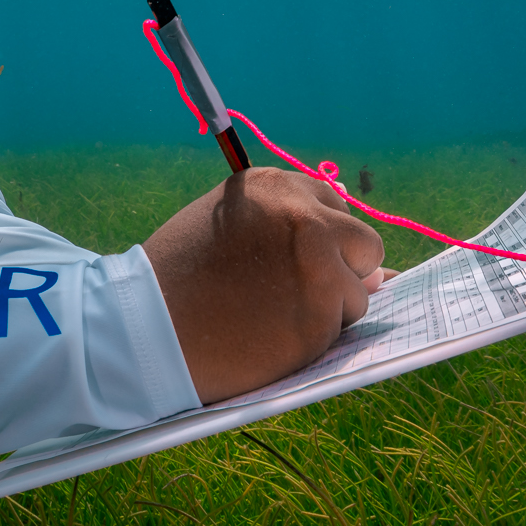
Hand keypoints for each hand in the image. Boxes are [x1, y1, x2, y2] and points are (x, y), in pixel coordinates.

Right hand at [143, 168, 385, 402]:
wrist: (146, 326)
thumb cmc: (179, 278)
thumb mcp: (228, 226)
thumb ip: (289, 231)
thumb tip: (379, 270)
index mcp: (275, 187)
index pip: (332, 206)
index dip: (319, 240)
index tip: (291, 260)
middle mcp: (305, 217)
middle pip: (364, 244)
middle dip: (342, 270)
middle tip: (293, 291)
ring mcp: (319, 266)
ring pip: (358, 293)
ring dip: (328, 310)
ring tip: (272, 314)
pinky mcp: (322, 316)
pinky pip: (342, 331)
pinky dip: (314, 339)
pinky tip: (271, 335)